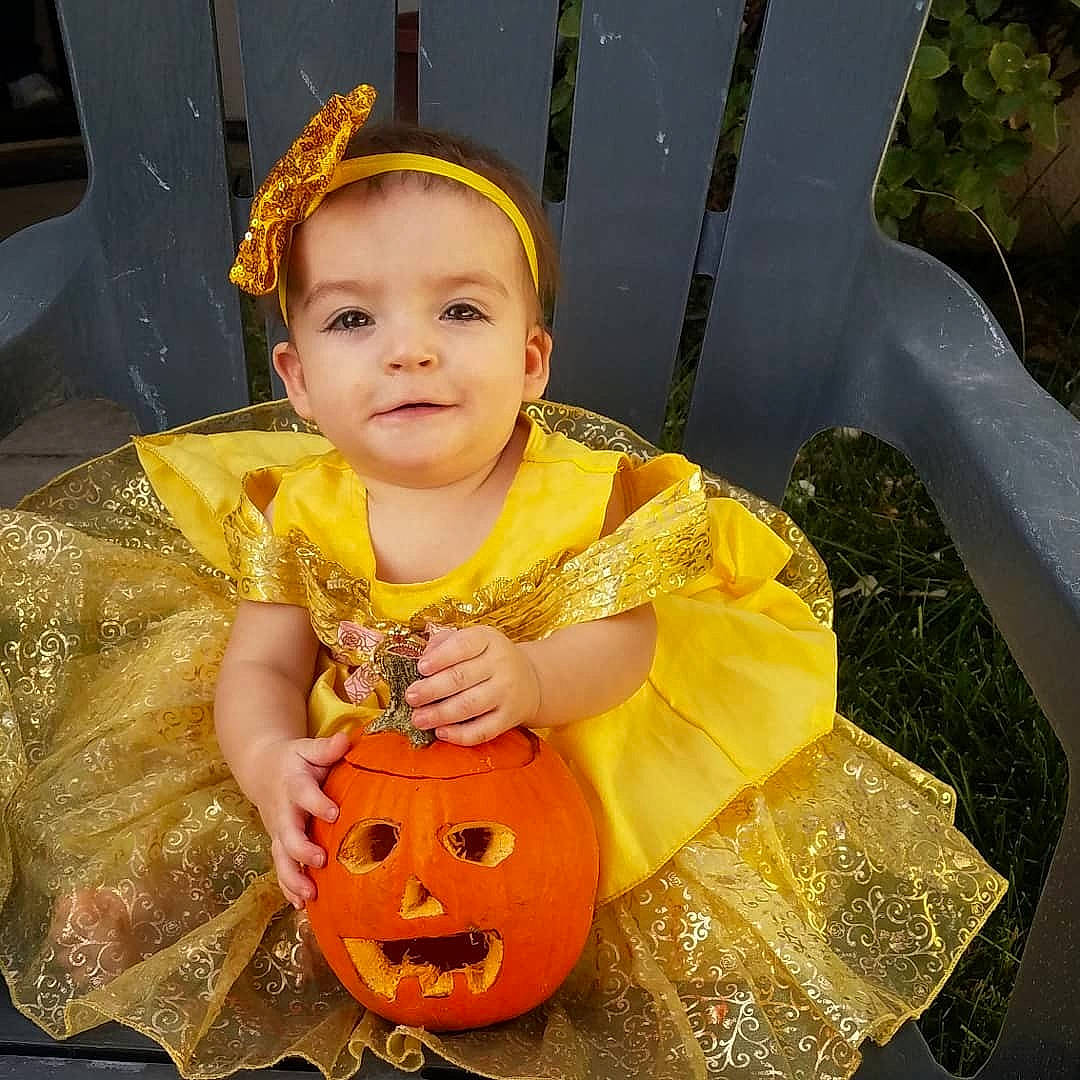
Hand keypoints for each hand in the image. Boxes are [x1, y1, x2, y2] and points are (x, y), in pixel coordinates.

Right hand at [248, 731, 349, 908]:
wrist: (263, 770)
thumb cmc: (296, 760)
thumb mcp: (307, 748)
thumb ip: (326, 748)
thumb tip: (346, 739)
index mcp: (293, 785)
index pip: (304, 794)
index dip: (317, 804)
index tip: (334, 813)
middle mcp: (283, 812)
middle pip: (287, 834)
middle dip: (302, 849)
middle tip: (320, 860)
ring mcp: (278, 832)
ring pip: (281, 858)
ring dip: (293, 877)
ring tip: (309, 895)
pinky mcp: (279, 846)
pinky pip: (281, 869)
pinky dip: (288, 888)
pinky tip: (301, 906)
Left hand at [406, 626, 540, 745]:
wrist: (531, 680)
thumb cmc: (490, 659)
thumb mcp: (475, 640)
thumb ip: (446, 642)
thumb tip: (424, 656)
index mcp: (489, 639)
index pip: (463, 645)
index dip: (440, 657)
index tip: (420, 668)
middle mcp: (501, 664)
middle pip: (461, 678)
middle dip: (431, 690)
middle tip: (411, 697)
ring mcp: (507, 692)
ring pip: (470, 705)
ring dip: (440, 714)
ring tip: (418, 718)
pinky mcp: (509, 718)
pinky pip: (483, 730)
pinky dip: (460, 734)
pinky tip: (441, 732)